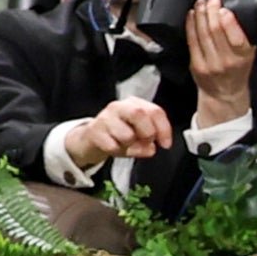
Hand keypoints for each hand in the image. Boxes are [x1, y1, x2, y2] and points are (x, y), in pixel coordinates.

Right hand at [57, 100, 174, 172]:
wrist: (91, 139)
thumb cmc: (119, 134)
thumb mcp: (138, 136)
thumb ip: (149, 140)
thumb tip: (150, 149)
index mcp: (134, 104)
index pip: (155, 111)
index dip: (164, 129)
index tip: (166, 145)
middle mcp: (119, 107)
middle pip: (139, 114)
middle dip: (147, 133)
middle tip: (145, 142)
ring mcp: (104, 117)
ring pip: (126, 134)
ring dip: (129, 145)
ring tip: (124, 144)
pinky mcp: (94, 131)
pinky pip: (112, 146)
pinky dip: (116, 151)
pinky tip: (113, 146)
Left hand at [184, 0, 256, 122]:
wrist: (224, 94)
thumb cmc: (238, 72)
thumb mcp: (249, 55)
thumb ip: (243, 38)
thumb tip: (234, 13)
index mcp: (242, 58)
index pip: (236, 38)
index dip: (228, 22)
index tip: (224, 9)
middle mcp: (226, 61)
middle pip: (215, 31)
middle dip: (212, 11)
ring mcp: (208, 63)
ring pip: (202, 33)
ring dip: (201, 14)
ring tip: (201, 2)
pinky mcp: (195, 64)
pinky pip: (191, 40)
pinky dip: (191, 24)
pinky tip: (192, 14)